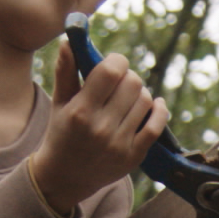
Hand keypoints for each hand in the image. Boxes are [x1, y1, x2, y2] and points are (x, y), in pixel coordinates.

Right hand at [32, 51, 168, 213]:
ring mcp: (119, 144)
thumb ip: (66, 70)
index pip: (111, 71)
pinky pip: (156, 126)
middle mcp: (101, 128)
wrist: (65, 177)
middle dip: (128, 77)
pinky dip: (159, 111)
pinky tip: (154, 104)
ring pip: (145, 101)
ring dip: (140, 93)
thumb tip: (69, 40)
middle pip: (132, 83)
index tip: (113, 64)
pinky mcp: (133, 156)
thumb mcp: (59, 102)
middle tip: (120, 83)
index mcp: (80, 111)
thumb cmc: (61, 133)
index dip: (117, 61)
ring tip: (128, 98)